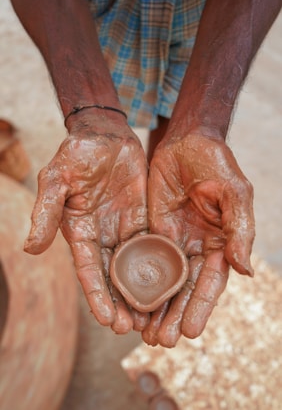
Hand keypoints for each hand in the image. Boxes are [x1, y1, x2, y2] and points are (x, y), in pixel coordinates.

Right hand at [24, 113, 147, 332]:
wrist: (106, 135)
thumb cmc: (77, 154)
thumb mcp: (57, 179)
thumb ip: (46, 212)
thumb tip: (30, 248)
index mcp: (79, 231)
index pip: (88, 270)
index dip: (96, 295)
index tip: (107, 320)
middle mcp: (101, 235)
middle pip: (112, 276)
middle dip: (120, 303)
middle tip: (133, 329)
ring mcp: (123, 228)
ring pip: (133, 267)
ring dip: (141, 291)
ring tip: (153, 316)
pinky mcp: (143, 219)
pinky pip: (153, 245)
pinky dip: (159, 266)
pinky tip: (170, 283)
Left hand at [143, 129, 254, 346]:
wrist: (186, 140)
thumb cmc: (215, 162)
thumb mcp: (234, 192)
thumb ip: (240, 230)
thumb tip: (244, 270)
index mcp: (219, 242)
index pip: (211, 282)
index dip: (201, 307)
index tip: (189, 331)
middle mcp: (196, 246)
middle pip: (184, 288)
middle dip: (174, 315)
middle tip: (161, 341)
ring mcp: (172, 240)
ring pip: (162, 280)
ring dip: (155, 306)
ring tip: (143, 332)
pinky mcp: (150, 230)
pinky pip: (142, 259)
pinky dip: (136, 281)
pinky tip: (127, 300)